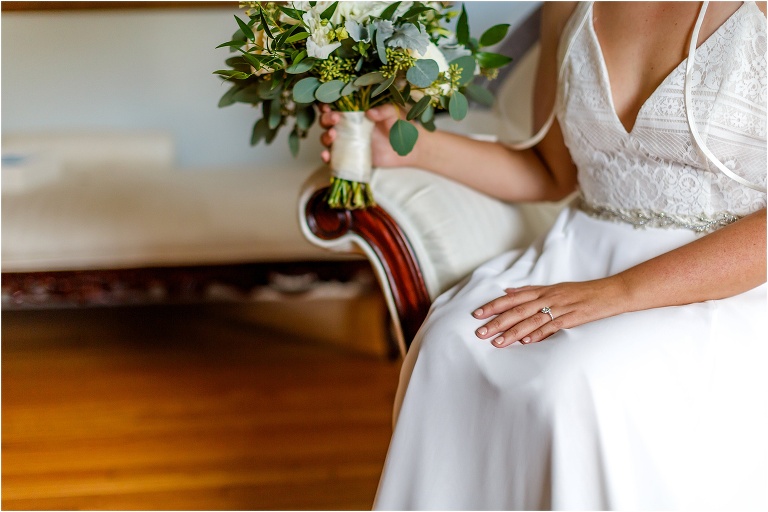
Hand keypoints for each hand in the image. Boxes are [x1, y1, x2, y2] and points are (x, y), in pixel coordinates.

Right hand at [318, 104, 420, 167]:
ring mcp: (349, 142)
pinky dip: (327, 158)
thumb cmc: (402, 126)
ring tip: (333, 136)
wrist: (410, 149)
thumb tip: (370, 113)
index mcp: (357, 111)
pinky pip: (335, 158)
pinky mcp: (352, 157)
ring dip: (326, 137)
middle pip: (328, 121)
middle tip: (335, 119)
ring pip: (328, 139)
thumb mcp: (395, 113)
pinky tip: (326, 156)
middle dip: (326, 119)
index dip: (328, 103)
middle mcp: (349, 125)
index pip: (337, 104)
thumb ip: (384, 111)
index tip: (328, 104)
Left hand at [472, 278, 626, 346]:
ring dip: (513, 332)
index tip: (477, 314)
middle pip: (517, 310)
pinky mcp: (572, 318)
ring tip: (497, 342)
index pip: (512, 298)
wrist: (610, 292)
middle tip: (480, 332)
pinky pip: (552, 326)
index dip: (493, 306)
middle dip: (497, 321)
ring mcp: (560, 308)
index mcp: (542, 290)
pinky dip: (538, 334)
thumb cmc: (581, 292)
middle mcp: (548, 297)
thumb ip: (530, 291)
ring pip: (531, 320)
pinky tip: (526, 342)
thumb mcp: (554, 288)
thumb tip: (507, 292)